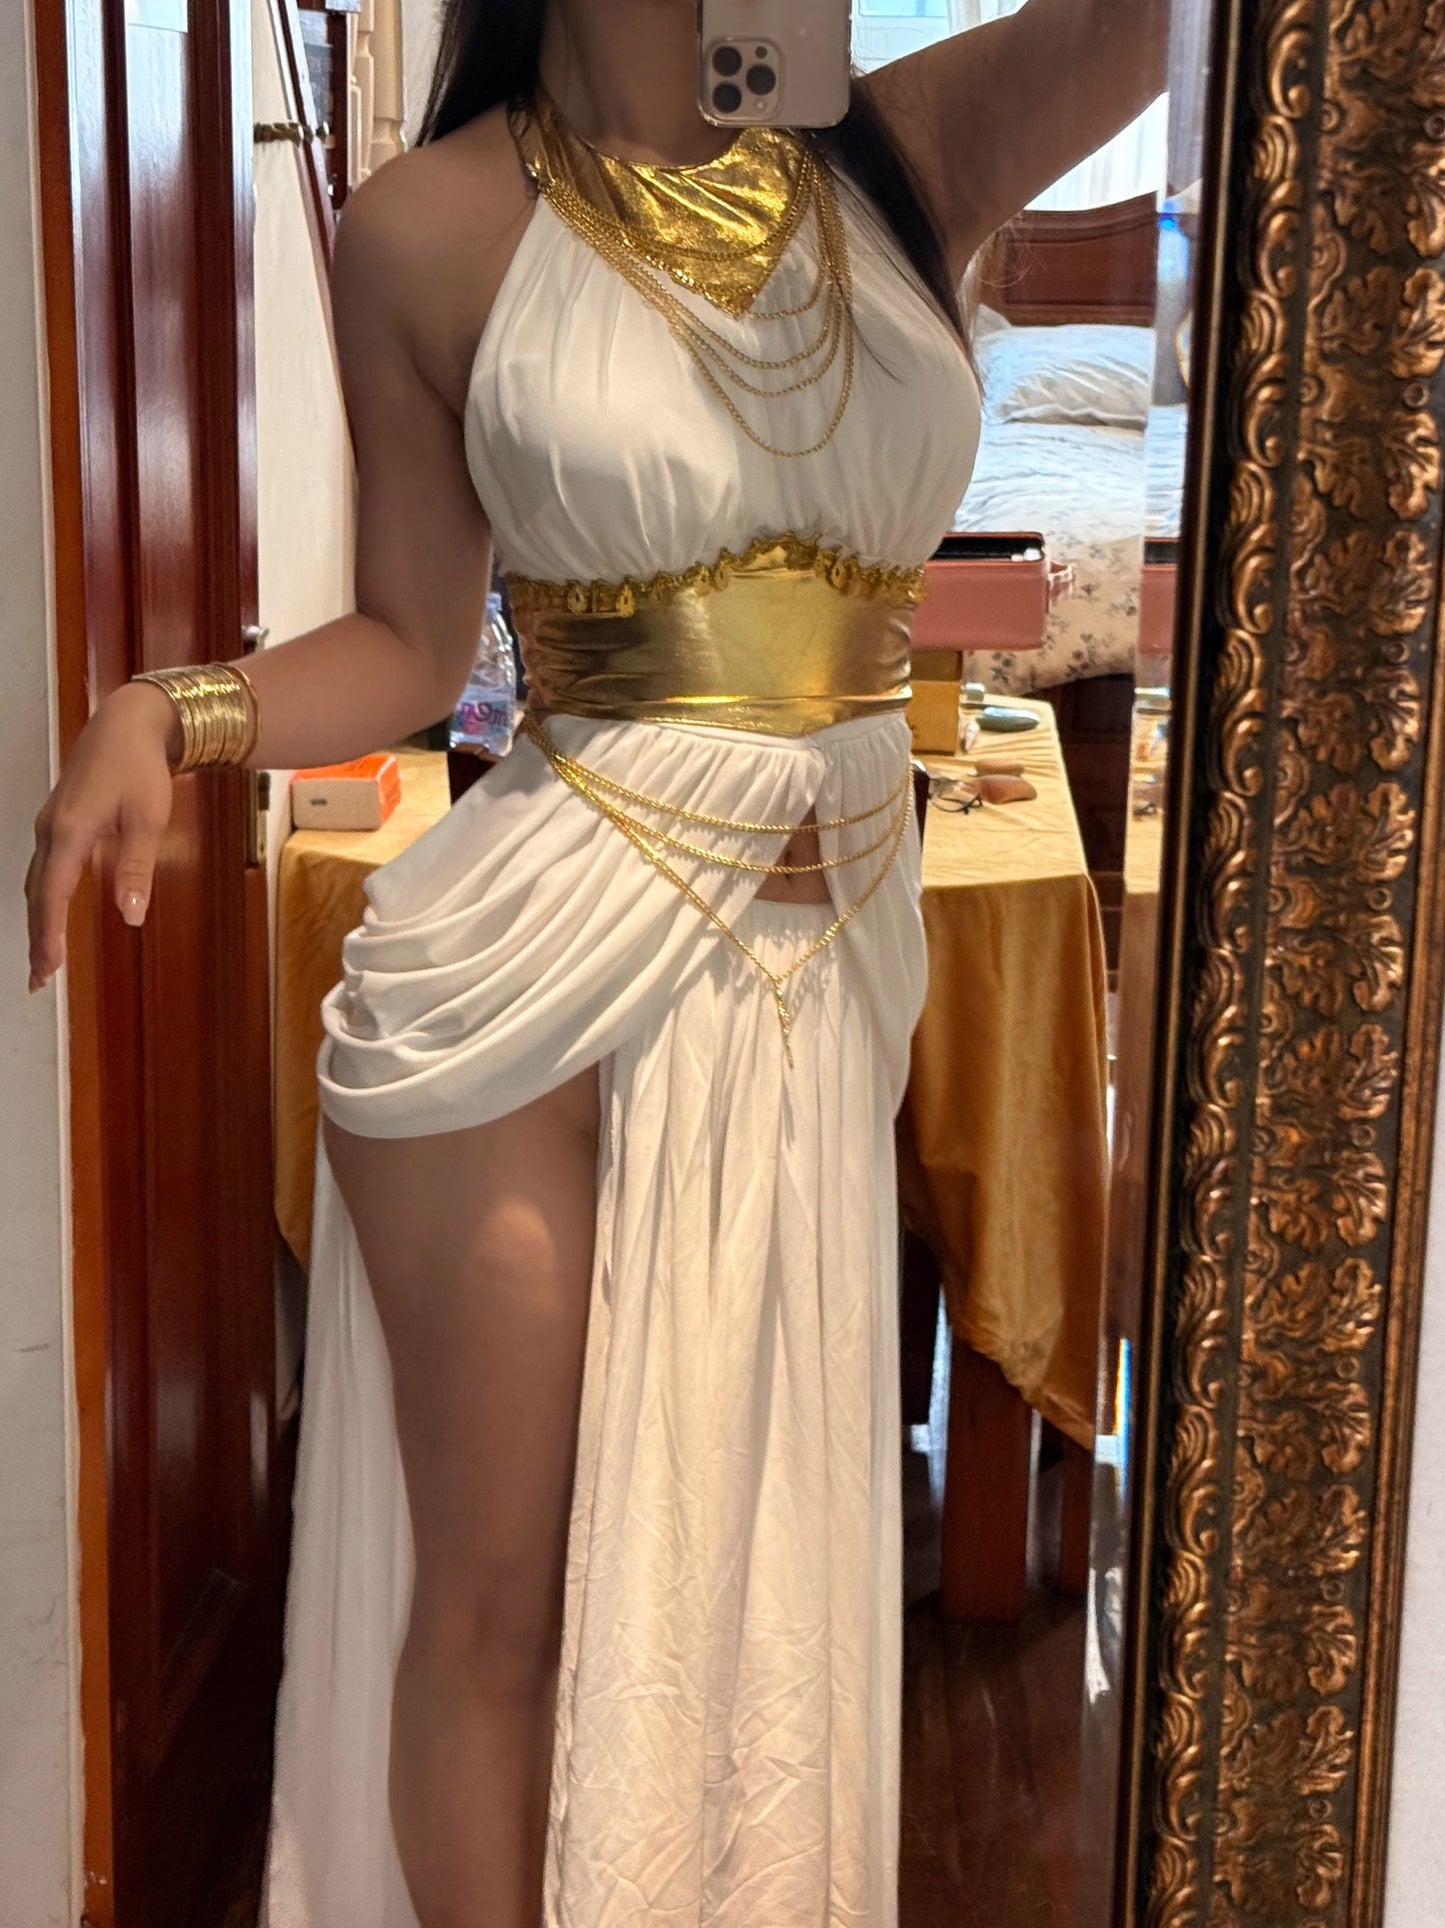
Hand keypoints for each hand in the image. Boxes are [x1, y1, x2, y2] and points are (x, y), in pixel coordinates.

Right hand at [25, 681, 181, 992]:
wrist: (127, 724)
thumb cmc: (140, 768)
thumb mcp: (149, 820)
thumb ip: (137, 868)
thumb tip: (131, 914)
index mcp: (69, 831)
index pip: (52, 896)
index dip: (48, 935)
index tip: (48, 969)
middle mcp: (51, 830)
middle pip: (36, 896)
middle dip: (37, 939)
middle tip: (39, 981)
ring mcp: (50, 825)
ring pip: (36, 883)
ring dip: (37, 921)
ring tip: (43, 959)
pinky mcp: (57, 823)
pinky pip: (42, 869)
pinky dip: (43, 898)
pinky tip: (50, 914)